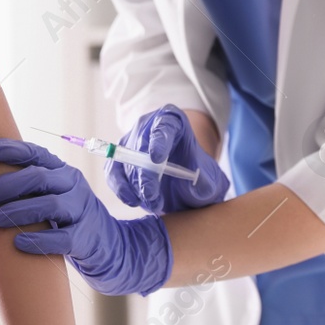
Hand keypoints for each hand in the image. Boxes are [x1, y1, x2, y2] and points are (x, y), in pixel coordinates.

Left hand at [0, 139, 171, 296]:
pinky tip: (18, 242)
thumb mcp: (50, 194)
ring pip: (49, 205)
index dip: (9, 150)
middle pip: (39, 177)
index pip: (35, 153)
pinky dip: (37, 240)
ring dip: (17, 211)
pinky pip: (61, 238)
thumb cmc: (64, 218)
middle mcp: (73, 185)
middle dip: (6, 185)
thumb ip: (27, 185)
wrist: (106, 244)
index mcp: (61, 170)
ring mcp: (81, 210)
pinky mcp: (85, 238)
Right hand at [105, 104, 229, 214]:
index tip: (157, 158)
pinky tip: (132, 200)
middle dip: (144, 172)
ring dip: (134, 184)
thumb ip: (207, 184)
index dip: (159, 139)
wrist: (185, 185)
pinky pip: (113, 171)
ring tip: (152, 203)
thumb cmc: (199, 176)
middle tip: (151, 195)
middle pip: (140, 144)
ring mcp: (132, 143)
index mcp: (174, 121)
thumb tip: (195, 185)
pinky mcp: (120, 160)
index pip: (164, 124)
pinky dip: (120, 187)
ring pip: (125, 160)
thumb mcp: (211, 180)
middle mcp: (149, 127)